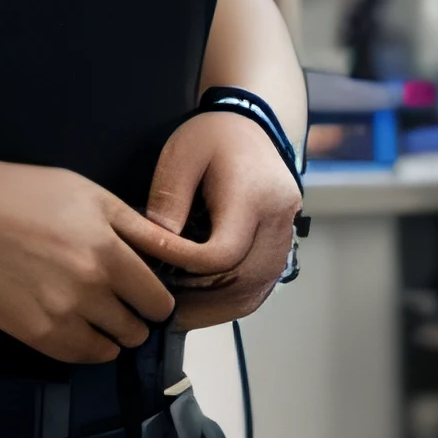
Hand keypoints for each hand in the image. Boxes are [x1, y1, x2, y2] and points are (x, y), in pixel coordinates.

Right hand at [0, 154, 197, 362]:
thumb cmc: (28, 195)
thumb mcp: (94, 197)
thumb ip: (137, 227)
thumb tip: (173, 248)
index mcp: (111, 254)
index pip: (157, 301)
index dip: (158, 302)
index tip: (151, 298)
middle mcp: (92, 291)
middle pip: (136, 330)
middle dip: (137, 321)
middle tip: (126, 309)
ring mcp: (60, 316)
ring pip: (108, 349)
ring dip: (112, 339)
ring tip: (103, 322)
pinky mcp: (31, 334)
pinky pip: (74, 357)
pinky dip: (85, 349)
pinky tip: (81, 333)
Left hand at [145, 105, 303, 325]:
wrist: (252, 122)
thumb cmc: (212, 137)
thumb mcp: (180, 158)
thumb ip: (169, 202)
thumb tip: (156, 250)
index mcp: (255, 196)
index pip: (222, 254)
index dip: (183, 265)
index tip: (151, 261)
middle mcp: (279, 218)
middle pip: (243, 282)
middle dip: (198, 301)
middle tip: (158, 307)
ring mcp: (286, 232)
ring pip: (255, 290)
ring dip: (215, 310)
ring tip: (178, 314)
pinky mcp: (282, 241)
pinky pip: (261, 285)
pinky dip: (231, 302)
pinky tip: (202, 305)